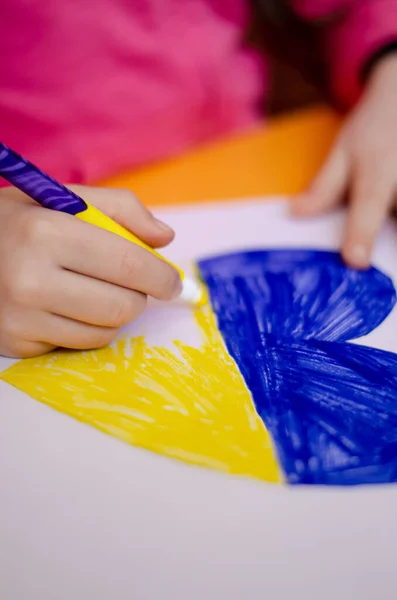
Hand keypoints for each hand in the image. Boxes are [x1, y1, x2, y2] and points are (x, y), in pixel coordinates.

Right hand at [0, 185, 179, 357]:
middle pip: (122, 306)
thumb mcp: (60, 198)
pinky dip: (85, 328)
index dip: (161, 277)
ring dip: (113, 314)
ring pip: (104, 332)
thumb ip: (119, 208)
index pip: (128, 265)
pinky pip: (77, 345)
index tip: (171, 281)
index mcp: (45, 233)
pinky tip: (66, 306)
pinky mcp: (16, 345)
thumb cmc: (15, 222)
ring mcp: (20, 319)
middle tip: (131, 284)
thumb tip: (164, 238)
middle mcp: (30, 280)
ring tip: (92, 290)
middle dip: (138, 296)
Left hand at [292, 53, 396, 268]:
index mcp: (378, 172)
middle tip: (367, 259)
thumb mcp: (343, 153)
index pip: (368, 206)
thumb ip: (324, 187)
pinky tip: (390, 228)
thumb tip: (294, 213)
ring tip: (390, 245)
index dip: (361, 235)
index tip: (355, 261)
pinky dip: (396, 225)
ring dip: (393, 232)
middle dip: (389, 245)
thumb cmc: (373, 133)